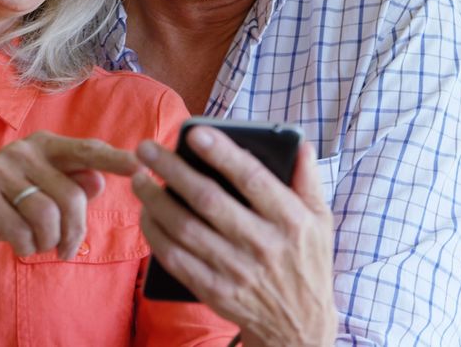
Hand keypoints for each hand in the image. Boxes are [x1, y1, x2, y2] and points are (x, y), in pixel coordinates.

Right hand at [0, 132, 139, 266]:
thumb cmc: (8, 209)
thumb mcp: (43, 197)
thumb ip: (72, 185)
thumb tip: (99, 181)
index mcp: (43, 146)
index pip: (87, 150)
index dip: (115, 159)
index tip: (142, 164)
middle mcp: (22, 151)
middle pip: (71, 196)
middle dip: (74, 231)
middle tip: (66, 248)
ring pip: (47, 216)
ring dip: (46, 241)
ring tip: (36, 243)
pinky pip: (22, 231)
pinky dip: (25, 247)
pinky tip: (16, 243)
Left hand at [131, 126, 336, 345]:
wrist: (300, 327)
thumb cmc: (307, 263)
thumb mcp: (321, 222)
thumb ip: (308, 181)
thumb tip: (298, 143)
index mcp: (291, 220)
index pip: (252, 179)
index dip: (222, 154)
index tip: (194, 133)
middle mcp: (264, 244)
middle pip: (209, 200)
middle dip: (173, 170)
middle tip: (147, 148)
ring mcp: (237, 271)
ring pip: (185, 228)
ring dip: (156, 200)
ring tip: (139, 178)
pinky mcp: (216, 291)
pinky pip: (176, 259)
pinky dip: (157, 234)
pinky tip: (146, 214)